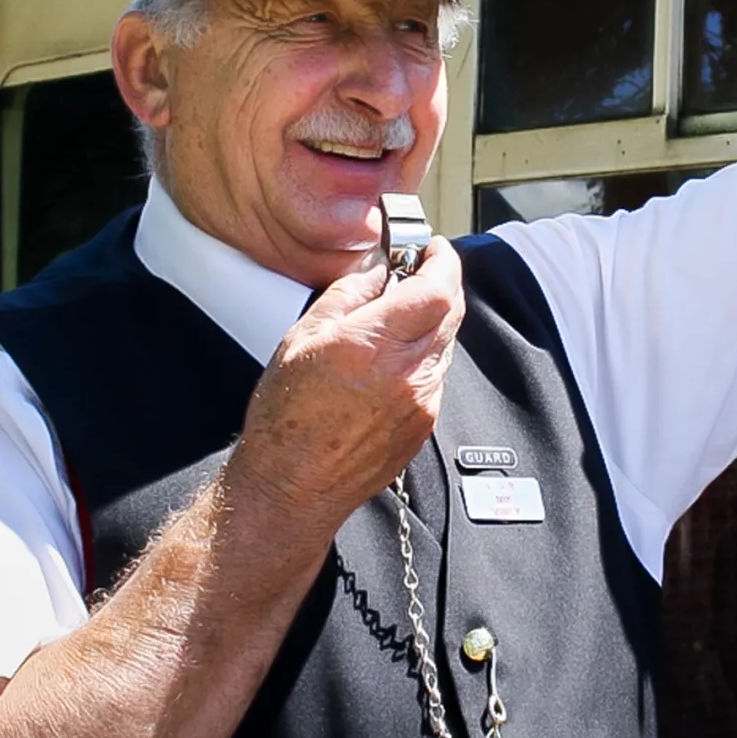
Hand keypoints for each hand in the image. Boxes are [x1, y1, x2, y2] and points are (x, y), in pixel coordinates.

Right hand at [231, 239, 464, 537]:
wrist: (292, 488)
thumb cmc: (285, 420)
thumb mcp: (302, 338)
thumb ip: (347, 294)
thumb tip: (376, 268)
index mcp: (373, 346)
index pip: (437, 289)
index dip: (443, 261)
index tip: (433, 249)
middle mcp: (406, 374)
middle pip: (451, 311)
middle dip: (441, 283)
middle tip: (419, 270)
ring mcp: (421, 402)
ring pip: (446, 342)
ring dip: (432, 320)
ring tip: (397, 317)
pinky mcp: (424, 424)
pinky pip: (437, 373)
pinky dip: (425, 353)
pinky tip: (393, 357)